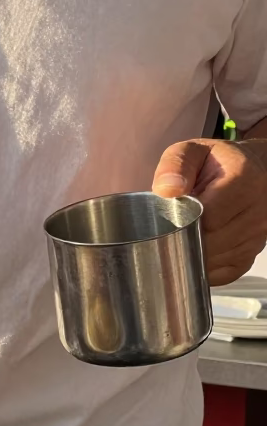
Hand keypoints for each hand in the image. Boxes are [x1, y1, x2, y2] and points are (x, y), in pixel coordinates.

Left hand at [153, 137, 266, 285]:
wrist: (254, 171)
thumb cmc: (219, 163)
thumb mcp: (194, 152)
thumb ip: (176, 164)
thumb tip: (166, 190)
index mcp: (244, 180)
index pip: (207, 217)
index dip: (182, 219)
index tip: (172, 212)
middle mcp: (258, 211)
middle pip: (210, 242)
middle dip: (184, 237)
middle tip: (175, 223)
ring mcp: (258, 237)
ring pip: (214, 260)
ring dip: (192, 251)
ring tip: (187, 231)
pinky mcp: (252, 255)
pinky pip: (222, 273)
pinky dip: (203, 266)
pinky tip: (197, 247)